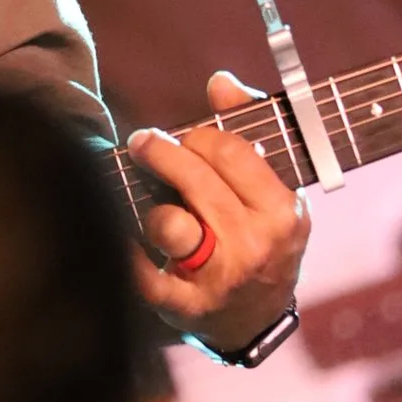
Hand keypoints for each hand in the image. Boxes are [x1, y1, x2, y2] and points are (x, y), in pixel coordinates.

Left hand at [125, 66, 308, 341]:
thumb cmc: (262, 239)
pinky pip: (145, 277)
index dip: (200, 136)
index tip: (185, 137)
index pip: (232, 151)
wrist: (256, 319)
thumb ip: (248, 129)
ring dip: (154, 208)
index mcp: (282, 211)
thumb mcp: (274, 189)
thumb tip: (220, 82)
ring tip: (155, 205)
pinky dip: (127, 254)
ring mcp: (220, 278)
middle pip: (196, 179)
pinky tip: (119, 236)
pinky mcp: (186, 307)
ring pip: (169, 224)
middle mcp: (254, 244)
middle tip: (144, 144)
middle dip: (163, 153)